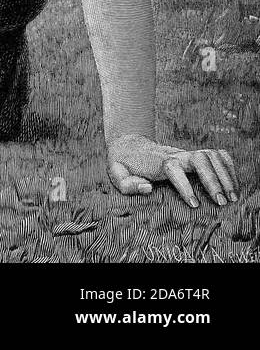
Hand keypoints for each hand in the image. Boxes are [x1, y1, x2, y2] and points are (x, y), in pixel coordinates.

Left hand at [107, 134, 239, 207]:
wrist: (129, 144)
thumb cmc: (123, 164)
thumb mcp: (115, 174)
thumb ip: (127, 184)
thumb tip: (148, 188)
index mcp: (156, 162)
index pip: (173, 169)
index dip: (185, 185)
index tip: (195, 205)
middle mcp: (174, 155)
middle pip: (198, 159)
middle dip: (213, 180)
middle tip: (222, 202)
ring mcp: (185, 153)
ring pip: (210, 156)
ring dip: (225, 174)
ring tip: (233, 197)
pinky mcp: (193, 154)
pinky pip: (216, 154)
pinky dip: (229, 166)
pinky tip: (234, 183)